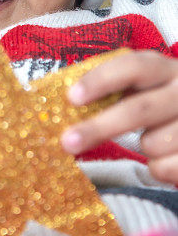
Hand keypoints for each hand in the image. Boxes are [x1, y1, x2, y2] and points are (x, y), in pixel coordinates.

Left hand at [61, 49, 177, 183]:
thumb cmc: (163, 104)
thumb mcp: (147, 86)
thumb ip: (117, 89)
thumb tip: (68, 103)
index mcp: (165, 69)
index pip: (134, 67)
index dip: (101, 80)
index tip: (72, 97)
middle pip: (137, 109)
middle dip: (99, 127)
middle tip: (67, 142)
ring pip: (152, 143)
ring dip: (143, 147)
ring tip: (154, 140)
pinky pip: (163, 168)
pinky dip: (158, 168)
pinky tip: (169, 157)